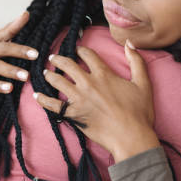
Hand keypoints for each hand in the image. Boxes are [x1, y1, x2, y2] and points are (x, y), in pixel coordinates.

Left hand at [33, 40, 160, 161]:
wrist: (131, 137)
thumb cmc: (139, 112)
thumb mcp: (143, 83)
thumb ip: (136, 61)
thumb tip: (129, 43)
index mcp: (104, 74)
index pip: (87, 55)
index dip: (80, 50)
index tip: (77, 50)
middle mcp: (88, 83)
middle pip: (68, 65)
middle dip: (59, 59)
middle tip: (53, 58)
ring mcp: (79, 99)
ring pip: (57, 81)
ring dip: (49, 75)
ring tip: (45, 72)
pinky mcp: (73, 114)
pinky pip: (52, 105)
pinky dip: (43, 99)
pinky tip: (37, 96)